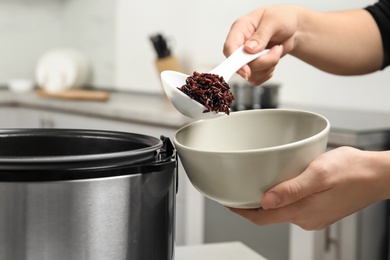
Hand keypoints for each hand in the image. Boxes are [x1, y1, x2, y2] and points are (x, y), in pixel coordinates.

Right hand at [223, 6, 299, 84]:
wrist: (293, 28)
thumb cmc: (282, 19)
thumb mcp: (273, 22)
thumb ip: (261, 35)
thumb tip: (249, 49)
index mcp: (240, 29)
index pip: (229, 48)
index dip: (236, 61)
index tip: (247, 71)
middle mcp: (240, 44)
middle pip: (241, 64)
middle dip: (262, 61)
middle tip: (276, 50)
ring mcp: (246, 57)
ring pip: (250, 74)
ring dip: (268, 65)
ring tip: (277, 50)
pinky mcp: (253, 67)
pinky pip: (257, 78)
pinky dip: (268, 72)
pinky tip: (274, 58)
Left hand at [229, 147, 389, 229]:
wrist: (377, 175)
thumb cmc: (353, 171)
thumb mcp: (318, 174)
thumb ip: (291, 189)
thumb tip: (265, 202)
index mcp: (302, 211)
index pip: (262, 218)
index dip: (242, 211)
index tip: (228, 203)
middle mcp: (306, 218)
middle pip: (269, 216)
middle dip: (251, 206)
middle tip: (238, 191)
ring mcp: (313, 216)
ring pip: (281, 210)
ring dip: (267, 201)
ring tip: (256, 185)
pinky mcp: (319, 210)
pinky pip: (294, 206)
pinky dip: (282, 198)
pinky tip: (282, 185)